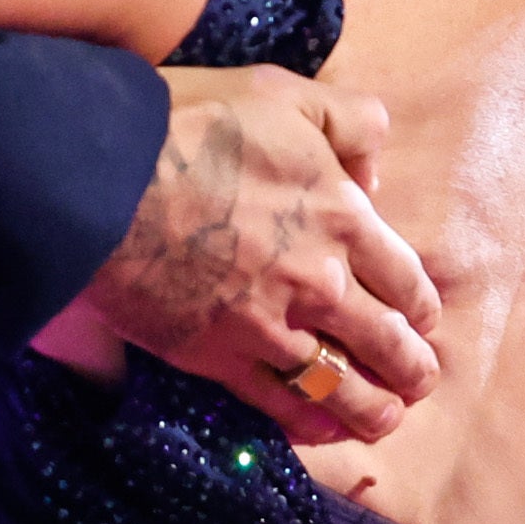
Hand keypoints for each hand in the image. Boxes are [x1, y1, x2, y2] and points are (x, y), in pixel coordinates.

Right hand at [76, 65, 443, 446]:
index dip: (420, 306)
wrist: (101, 180)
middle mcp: (320, 281)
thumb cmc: (188, 125)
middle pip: (386, 340)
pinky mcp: (220, 357)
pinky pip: (279, 404)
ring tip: (386, 419)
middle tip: (419, 380)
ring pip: (342, 384)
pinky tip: (326, 430)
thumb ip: (348, 121)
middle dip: (411, 366)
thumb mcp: (284, 93)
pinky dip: (311, 423)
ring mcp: (270, 326)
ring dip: (374, 408)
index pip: (405, 278)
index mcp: (342, 216)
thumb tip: (374, 175)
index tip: (423, 321)